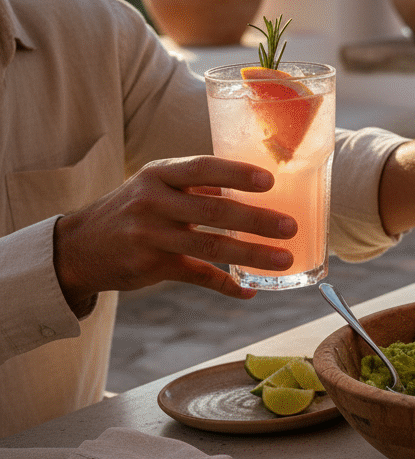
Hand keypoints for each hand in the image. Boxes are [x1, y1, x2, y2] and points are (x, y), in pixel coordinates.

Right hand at [53, 156, 298, 303]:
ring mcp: (151, 236)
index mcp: (158, 175)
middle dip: (256, 220)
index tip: (269, 181)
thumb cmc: (133, 209)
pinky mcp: (151, 266)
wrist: (79, 247)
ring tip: (284, 259)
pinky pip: (197, 276)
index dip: (236, 174)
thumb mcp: (156, 185)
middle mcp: (153, 202)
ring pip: (210, 246)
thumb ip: (198, 184)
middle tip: (290, 226)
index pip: (201, 168)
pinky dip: (226, 285)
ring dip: (251, 254)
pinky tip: (249, 291)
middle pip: (212, 211)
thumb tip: (256, 186)